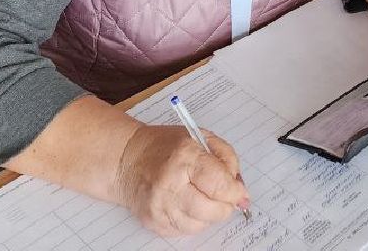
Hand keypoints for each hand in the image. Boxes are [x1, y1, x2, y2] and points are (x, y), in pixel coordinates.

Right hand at [114, 123, 249, 236]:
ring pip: (199, 224)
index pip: (218, 183)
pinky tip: (187, 204)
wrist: (127, 160)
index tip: (240, 193)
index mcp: (185, 156)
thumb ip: (226, 159)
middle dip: (224, 207)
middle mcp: (169, 183)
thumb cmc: (166, 146)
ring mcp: (159, 206)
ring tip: (203, 198)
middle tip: (226, 198)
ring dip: (209, 215)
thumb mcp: (200, 138)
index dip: (234, 192)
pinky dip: (193, 220)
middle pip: (210, 209)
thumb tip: (240, 189)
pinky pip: (184, 231)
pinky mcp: (153, 222)